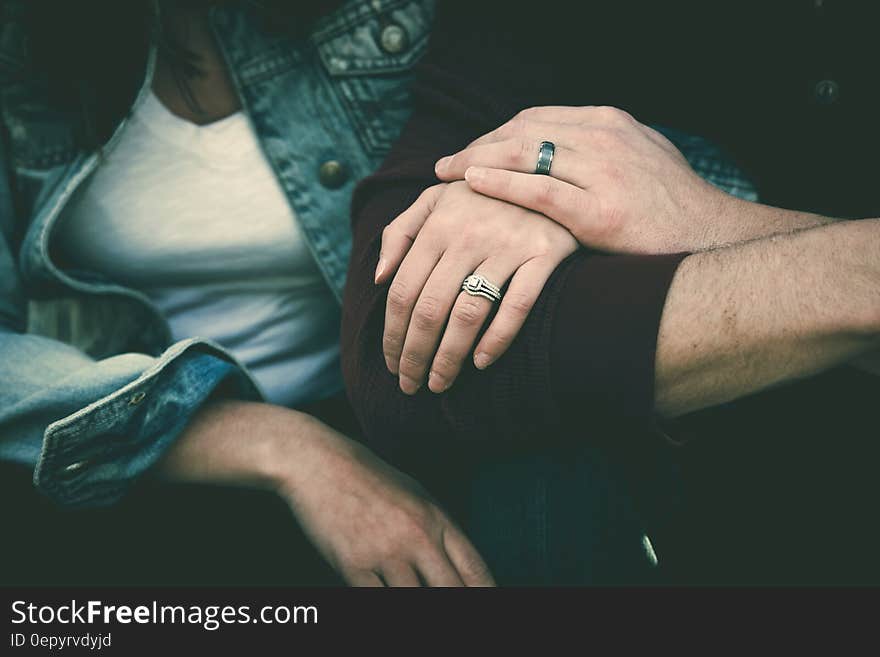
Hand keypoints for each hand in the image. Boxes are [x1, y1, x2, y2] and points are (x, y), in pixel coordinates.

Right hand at [159, 401, 493, 585]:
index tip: (490, 606)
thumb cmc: (366, 477)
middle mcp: (418, 536)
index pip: (476, 570)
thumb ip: (437, 529)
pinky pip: (377, 602)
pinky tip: (385, 595)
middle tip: (465, 627)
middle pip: (453, 592)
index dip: (487, 595)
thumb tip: (456, 563)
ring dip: (416, 605)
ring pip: (415, 602)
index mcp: (437, 517)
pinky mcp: (353, 565)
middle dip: (458, 607)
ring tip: (411, 594)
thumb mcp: (414, 494)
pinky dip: (384, 605)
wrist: (317, 462)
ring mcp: (386, 552)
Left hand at [375, 181, 576, 389]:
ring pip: (468, 314)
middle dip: (415, 355)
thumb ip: (400, 232)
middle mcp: (469, 235)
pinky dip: (498, 338)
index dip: (392, 334)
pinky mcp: (545, 254)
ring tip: (440, 383)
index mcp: (438, 224)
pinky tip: (481, 362)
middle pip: (430, 309)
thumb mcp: (436, 198)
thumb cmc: (482, 193)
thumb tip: (377, 277)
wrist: (548, 169)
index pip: (402, 291)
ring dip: (449, 357)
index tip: (391, 363)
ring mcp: (508, 245)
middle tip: (411, 385)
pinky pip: (518, 305)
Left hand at [434, 105, 740, 253]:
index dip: (495, 134)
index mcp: (608, 122)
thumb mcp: (637, 157)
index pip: (536, 118)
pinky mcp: (599, 211)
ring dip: (478, 160)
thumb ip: (598, 148)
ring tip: (447, 173)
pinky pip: (538, 190)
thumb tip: (558, 147)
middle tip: (447, 165)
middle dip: (479, 145)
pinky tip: (473, 183)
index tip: (470, 151)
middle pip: (522, 130)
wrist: (711, 238)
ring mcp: (603, 171)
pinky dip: (501, 183)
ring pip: (525, 152)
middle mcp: (603, 136)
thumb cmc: (670, 206)